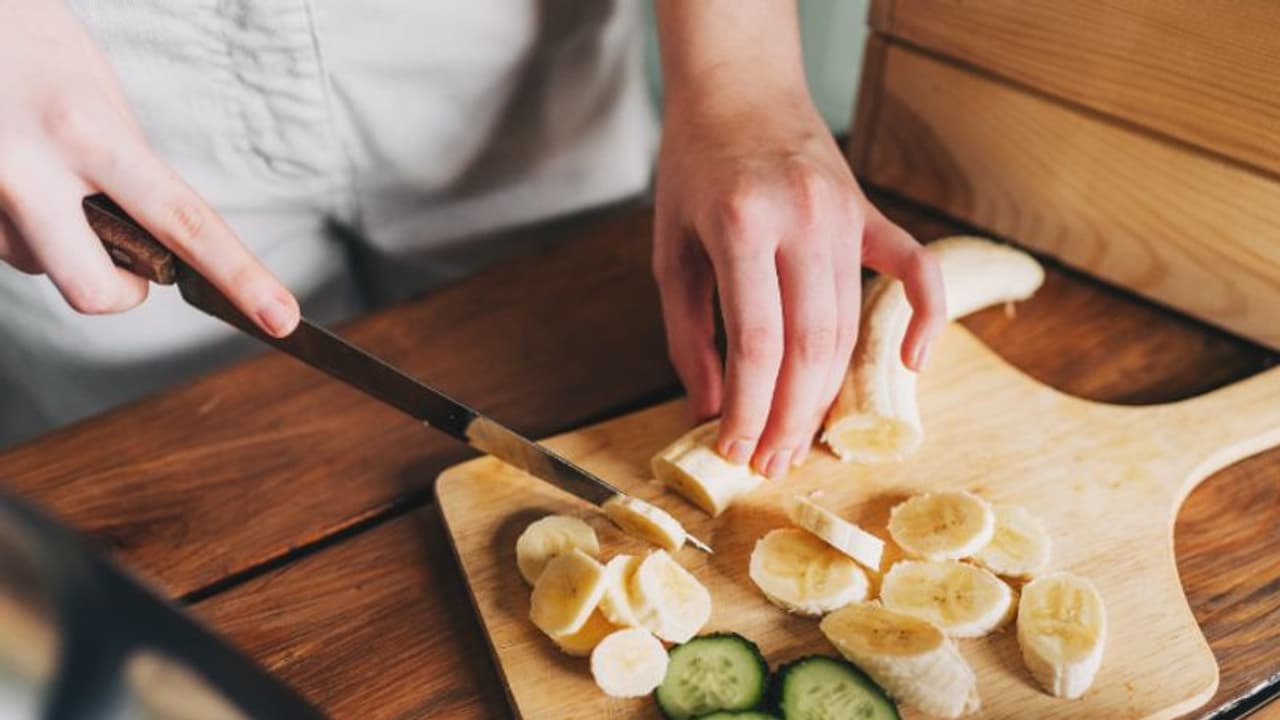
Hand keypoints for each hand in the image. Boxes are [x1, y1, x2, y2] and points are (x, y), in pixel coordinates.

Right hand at [0, 0, 297, 335]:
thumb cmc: (30, 42)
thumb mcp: (101, 97)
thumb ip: (132, 167)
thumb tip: (155, 230)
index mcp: (89, 134)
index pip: (184, 223)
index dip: (240, 277)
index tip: (281, 317)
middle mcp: (30, 170)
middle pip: (96, 289)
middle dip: (122, 291)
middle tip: (130, 264)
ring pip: (40, 267)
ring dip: (59, 245)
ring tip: (47, 177)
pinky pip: (6, 246)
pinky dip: (22, 228)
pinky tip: (16, 178)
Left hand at [652, 0, 944, 477]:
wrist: (740, 89)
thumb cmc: (694, 169)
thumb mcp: (670, 250)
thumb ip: (688, 334)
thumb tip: (711, 408)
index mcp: (742, 226)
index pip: (756, 344)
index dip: (749, 409)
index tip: (737, 451)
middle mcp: (802, 221)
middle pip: (811, 346)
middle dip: (790, 416)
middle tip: (773, 462)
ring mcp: (846, 215)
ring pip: (852, 325)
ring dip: (830, 390)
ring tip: (804, 437)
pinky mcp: (870, 213)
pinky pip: (916, 270)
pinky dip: (922, 318)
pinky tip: (911, 365)